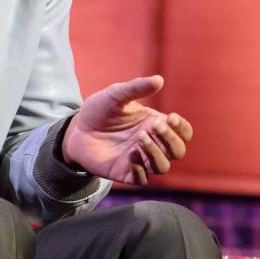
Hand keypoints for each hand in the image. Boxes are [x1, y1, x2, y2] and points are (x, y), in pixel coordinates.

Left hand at [61, 75, 192, 185]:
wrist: (76, 129)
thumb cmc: (99, 111)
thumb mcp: (115, 95)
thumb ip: (135, 88)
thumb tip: (159, 79)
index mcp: (155, 125)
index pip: (183, 133)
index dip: (182, 128)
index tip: (171, 117)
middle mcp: (152, 144)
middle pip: (178, 151)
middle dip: (170, 139)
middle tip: (153, 126)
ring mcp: (140, 160)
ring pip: (163, 166)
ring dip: (156, 153)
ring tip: (140, 138)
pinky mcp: (125, 172)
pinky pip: (142, 179)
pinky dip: (140, 168)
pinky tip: (130, 153)